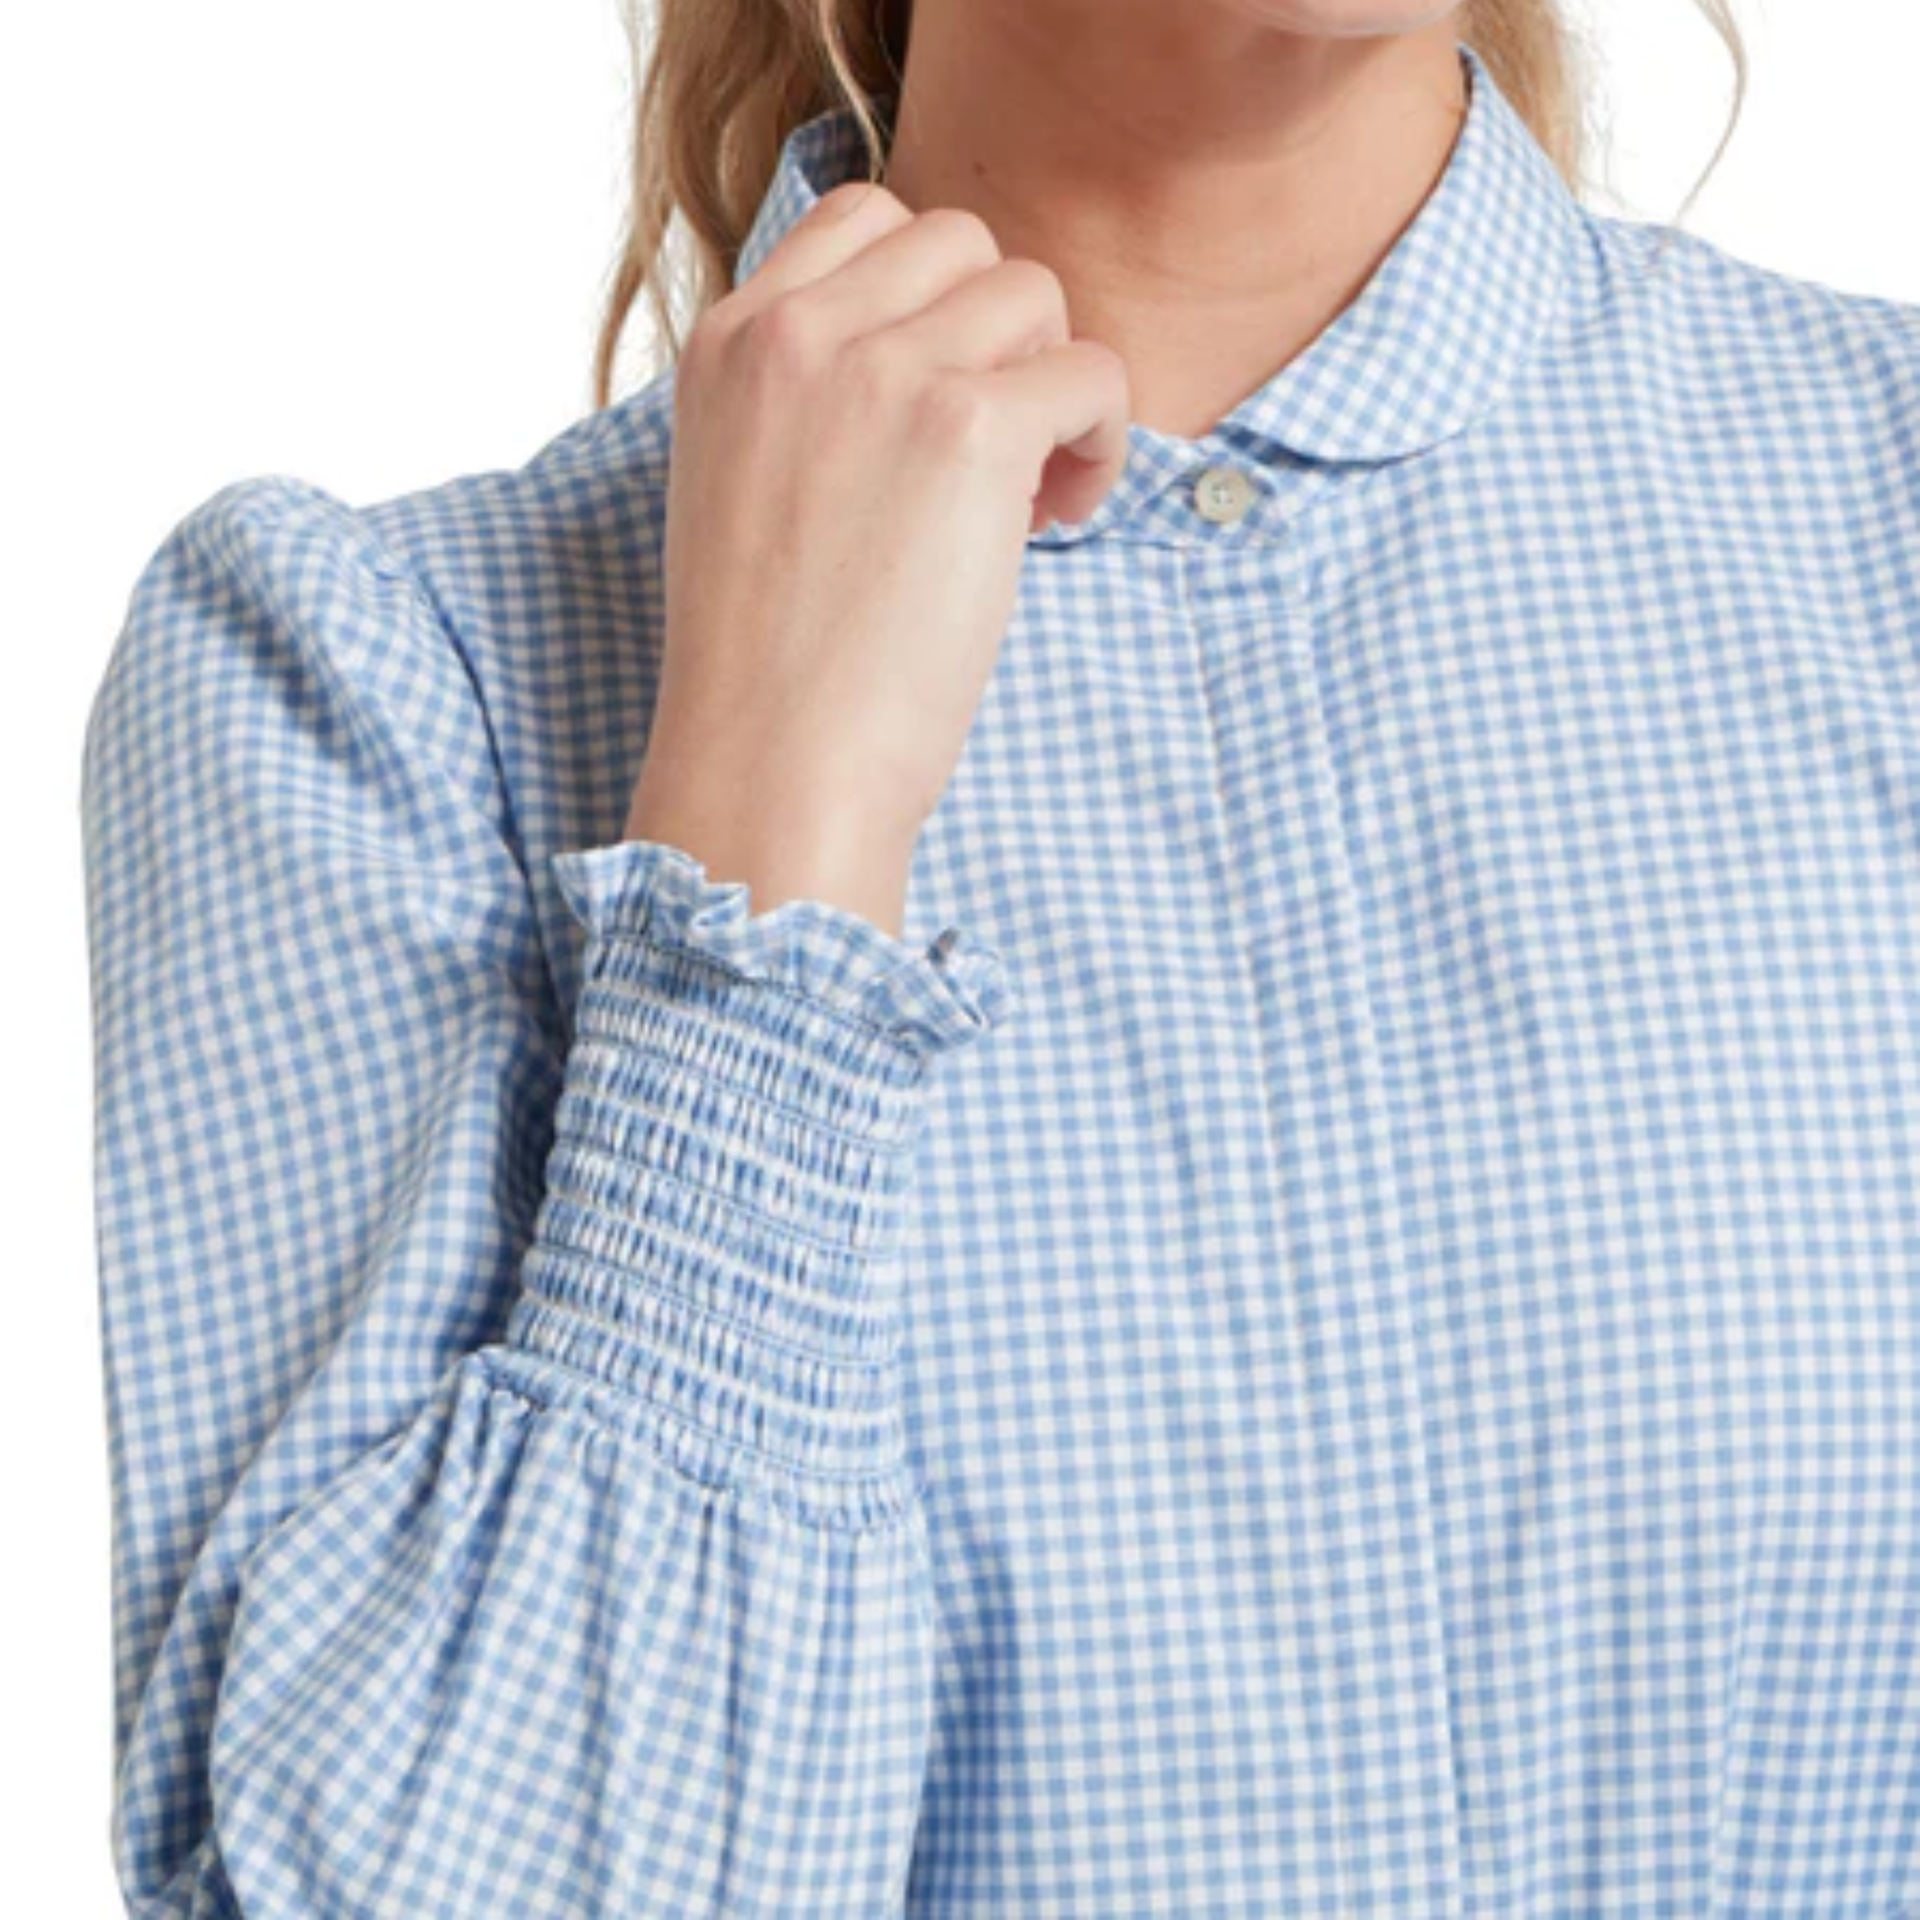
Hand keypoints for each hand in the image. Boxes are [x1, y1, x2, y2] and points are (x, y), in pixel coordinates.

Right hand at [624, 176, 1132, 933]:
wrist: (772, 763)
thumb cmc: (768, 666)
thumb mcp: (744, 488)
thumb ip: (809, 399)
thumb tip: (937, 363)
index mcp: (730, 340)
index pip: (865, 221)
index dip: (930, 301)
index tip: (936, 398)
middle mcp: (797, 331)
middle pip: (960, 243)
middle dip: (998, 337)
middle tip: (997, 451)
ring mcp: (883, 369)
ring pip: (1032, 293)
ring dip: (1054, 384)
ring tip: (1034, 492)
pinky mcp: (969, 427)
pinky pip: (1093, 371)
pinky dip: (1102, 440)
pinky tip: (1062, 518)